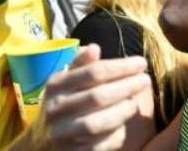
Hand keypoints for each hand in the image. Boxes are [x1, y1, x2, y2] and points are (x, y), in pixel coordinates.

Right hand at [18, 45, 150, 150]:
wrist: (41, 140)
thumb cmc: (65, 102)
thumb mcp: (67, 80)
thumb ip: (82, 65)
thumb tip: (94, 48)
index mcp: (56, 86)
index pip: (94, 72)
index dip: (122, 66)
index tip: (142, 63)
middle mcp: (56, 109)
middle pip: (97, 97)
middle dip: (127, 87)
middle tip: (146, 80)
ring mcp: (62, 133)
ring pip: (96, 123)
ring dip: (122, 112)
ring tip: (134, 103)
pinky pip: (98, 146)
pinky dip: (115, 135)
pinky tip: (123, 125)